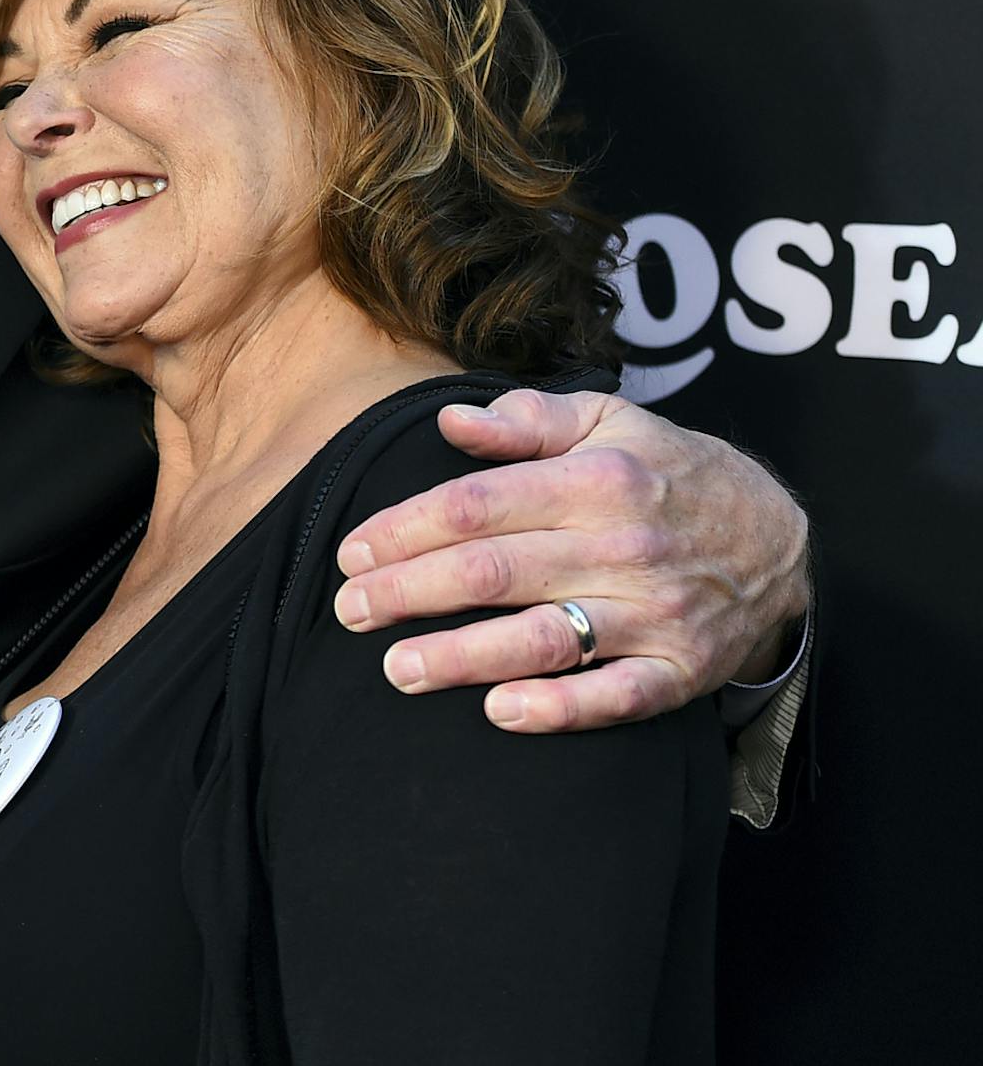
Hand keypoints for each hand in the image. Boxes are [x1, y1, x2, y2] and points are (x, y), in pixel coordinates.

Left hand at [332, 388, 810, 732]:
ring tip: (397, 668)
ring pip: (541, 639)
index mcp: (596, 479)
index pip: (478, 505)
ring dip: (462, 658)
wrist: (781, 538)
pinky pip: (615, 697)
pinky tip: (500, 713)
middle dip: (409, 593)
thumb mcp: (609, 421)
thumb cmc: (670, 473)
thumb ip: (528, 418)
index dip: (405, 529)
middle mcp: (621, 546)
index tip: (352, 552)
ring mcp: (653, 613)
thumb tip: (451, 422)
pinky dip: (559, 710)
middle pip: (493, 572)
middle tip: (349, 611)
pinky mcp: (680, 670)